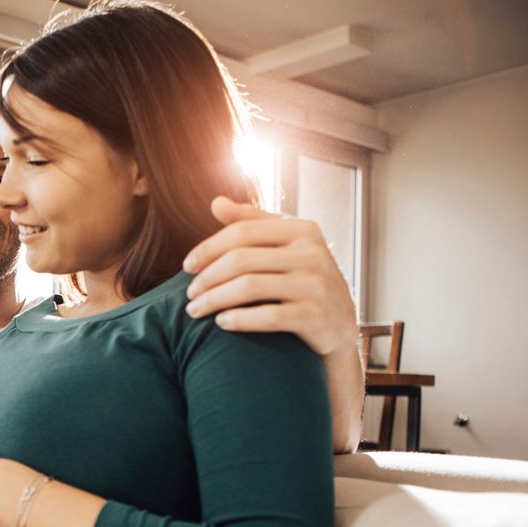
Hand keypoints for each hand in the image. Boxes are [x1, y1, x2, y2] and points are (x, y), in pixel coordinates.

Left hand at [182, 196, 357, 357]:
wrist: (340, 324)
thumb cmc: (304, 279)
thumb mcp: (286, 245)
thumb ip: (252, 223)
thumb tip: (215, 203)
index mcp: (302, 229)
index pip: (242, 231)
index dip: (208, 248)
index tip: (187, 267)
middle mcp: (312, 253)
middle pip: (241, 259)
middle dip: (207, 278)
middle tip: (189, 295)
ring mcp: (316, 284)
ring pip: (250, 287)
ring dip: (214, 300)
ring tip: (195, 311)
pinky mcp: (316, 315)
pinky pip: (268, 316)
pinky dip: (239, 319)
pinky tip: (221, 323)